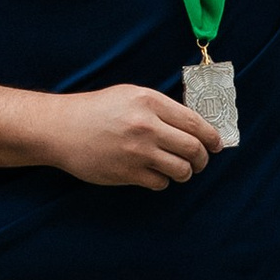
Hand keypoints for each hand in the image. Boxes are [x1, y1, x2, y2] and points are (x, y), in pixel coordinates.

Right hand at [42, 84, 222, 190]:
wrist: (61, 128)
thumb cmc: (97, 110)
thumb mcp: (131, 96)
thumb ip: (161, 108)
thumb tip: (194, 126)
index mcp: (150, 102)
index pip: (195, 122)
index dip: (212, 136)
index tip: (217, 144)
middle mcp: (147, 126)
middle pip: (194, 148)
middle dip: (203, 158)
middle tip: (201, 161)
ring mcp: (138, 151)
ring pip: (182, 169)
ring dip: (186, 172)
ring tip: (180, 170)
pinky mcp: (127, 173)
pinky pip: (161, 183)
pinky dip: (163, 181)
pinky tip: (154, 174)